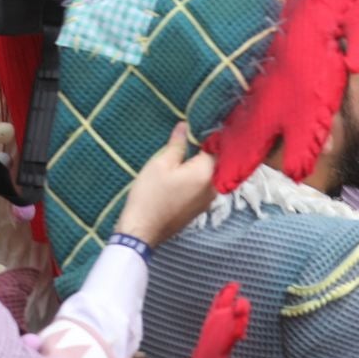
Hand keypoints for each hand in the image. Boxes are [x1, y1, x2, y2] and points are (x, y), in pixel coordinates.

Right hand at [114, 124, 217, 246]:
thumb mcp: (160, 164)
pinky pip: (204, 187)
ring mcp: (208, 201)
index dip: (207, 136)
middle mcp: (214, 187)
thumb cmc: (150, 195)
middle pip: (217, 162)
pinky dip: (198, 179)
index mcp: (207, 173)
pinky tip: (184, 174)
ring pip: (211, 175)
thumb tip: (185, 126)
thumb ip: (177, 144)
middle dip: (206, 150)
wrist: (142, 231)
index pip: (216, 147)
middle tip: (191, 138)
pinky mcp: (200, 209)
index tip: (198, 127)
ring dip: (202, 165)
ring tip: (186, 154)